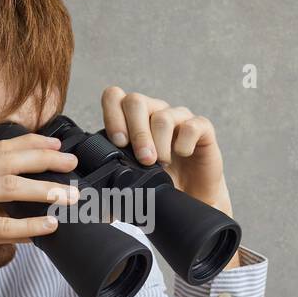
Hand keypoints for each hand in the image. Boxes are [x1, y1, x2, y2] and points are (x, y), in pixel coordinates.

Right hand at [0, 133, 79, 296]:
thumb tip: (39, 208)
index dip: (30, 144)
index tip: (56, 147)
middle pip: (6, 160)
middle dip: (44, 160)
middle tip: (71, 164)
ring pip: (9, 186)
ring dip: (45, 190)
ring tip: (70, 195)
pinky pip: (4, 224)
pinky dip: (31, 225)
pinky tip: (51, 226)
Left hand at [100, 86, 232, 216]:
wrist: (192, 197)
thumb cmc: (161, 184)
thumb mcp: (132, 179)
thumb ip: (115, 177)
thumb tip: (94, 199)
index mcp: (132, 119)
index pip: (115, 97)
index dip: (112, 115)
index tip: (118, 143)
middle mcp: (154, 112)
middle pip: (136, 101)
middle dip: (136, 133)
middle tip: (143, 159)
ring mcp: (178, 118)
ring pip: (162, 116)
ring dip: (159, 144)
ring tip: (161, 164)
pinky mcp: (202, 128)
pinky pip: (192, 125)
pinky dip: (184, 143)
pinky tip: (183, 155)